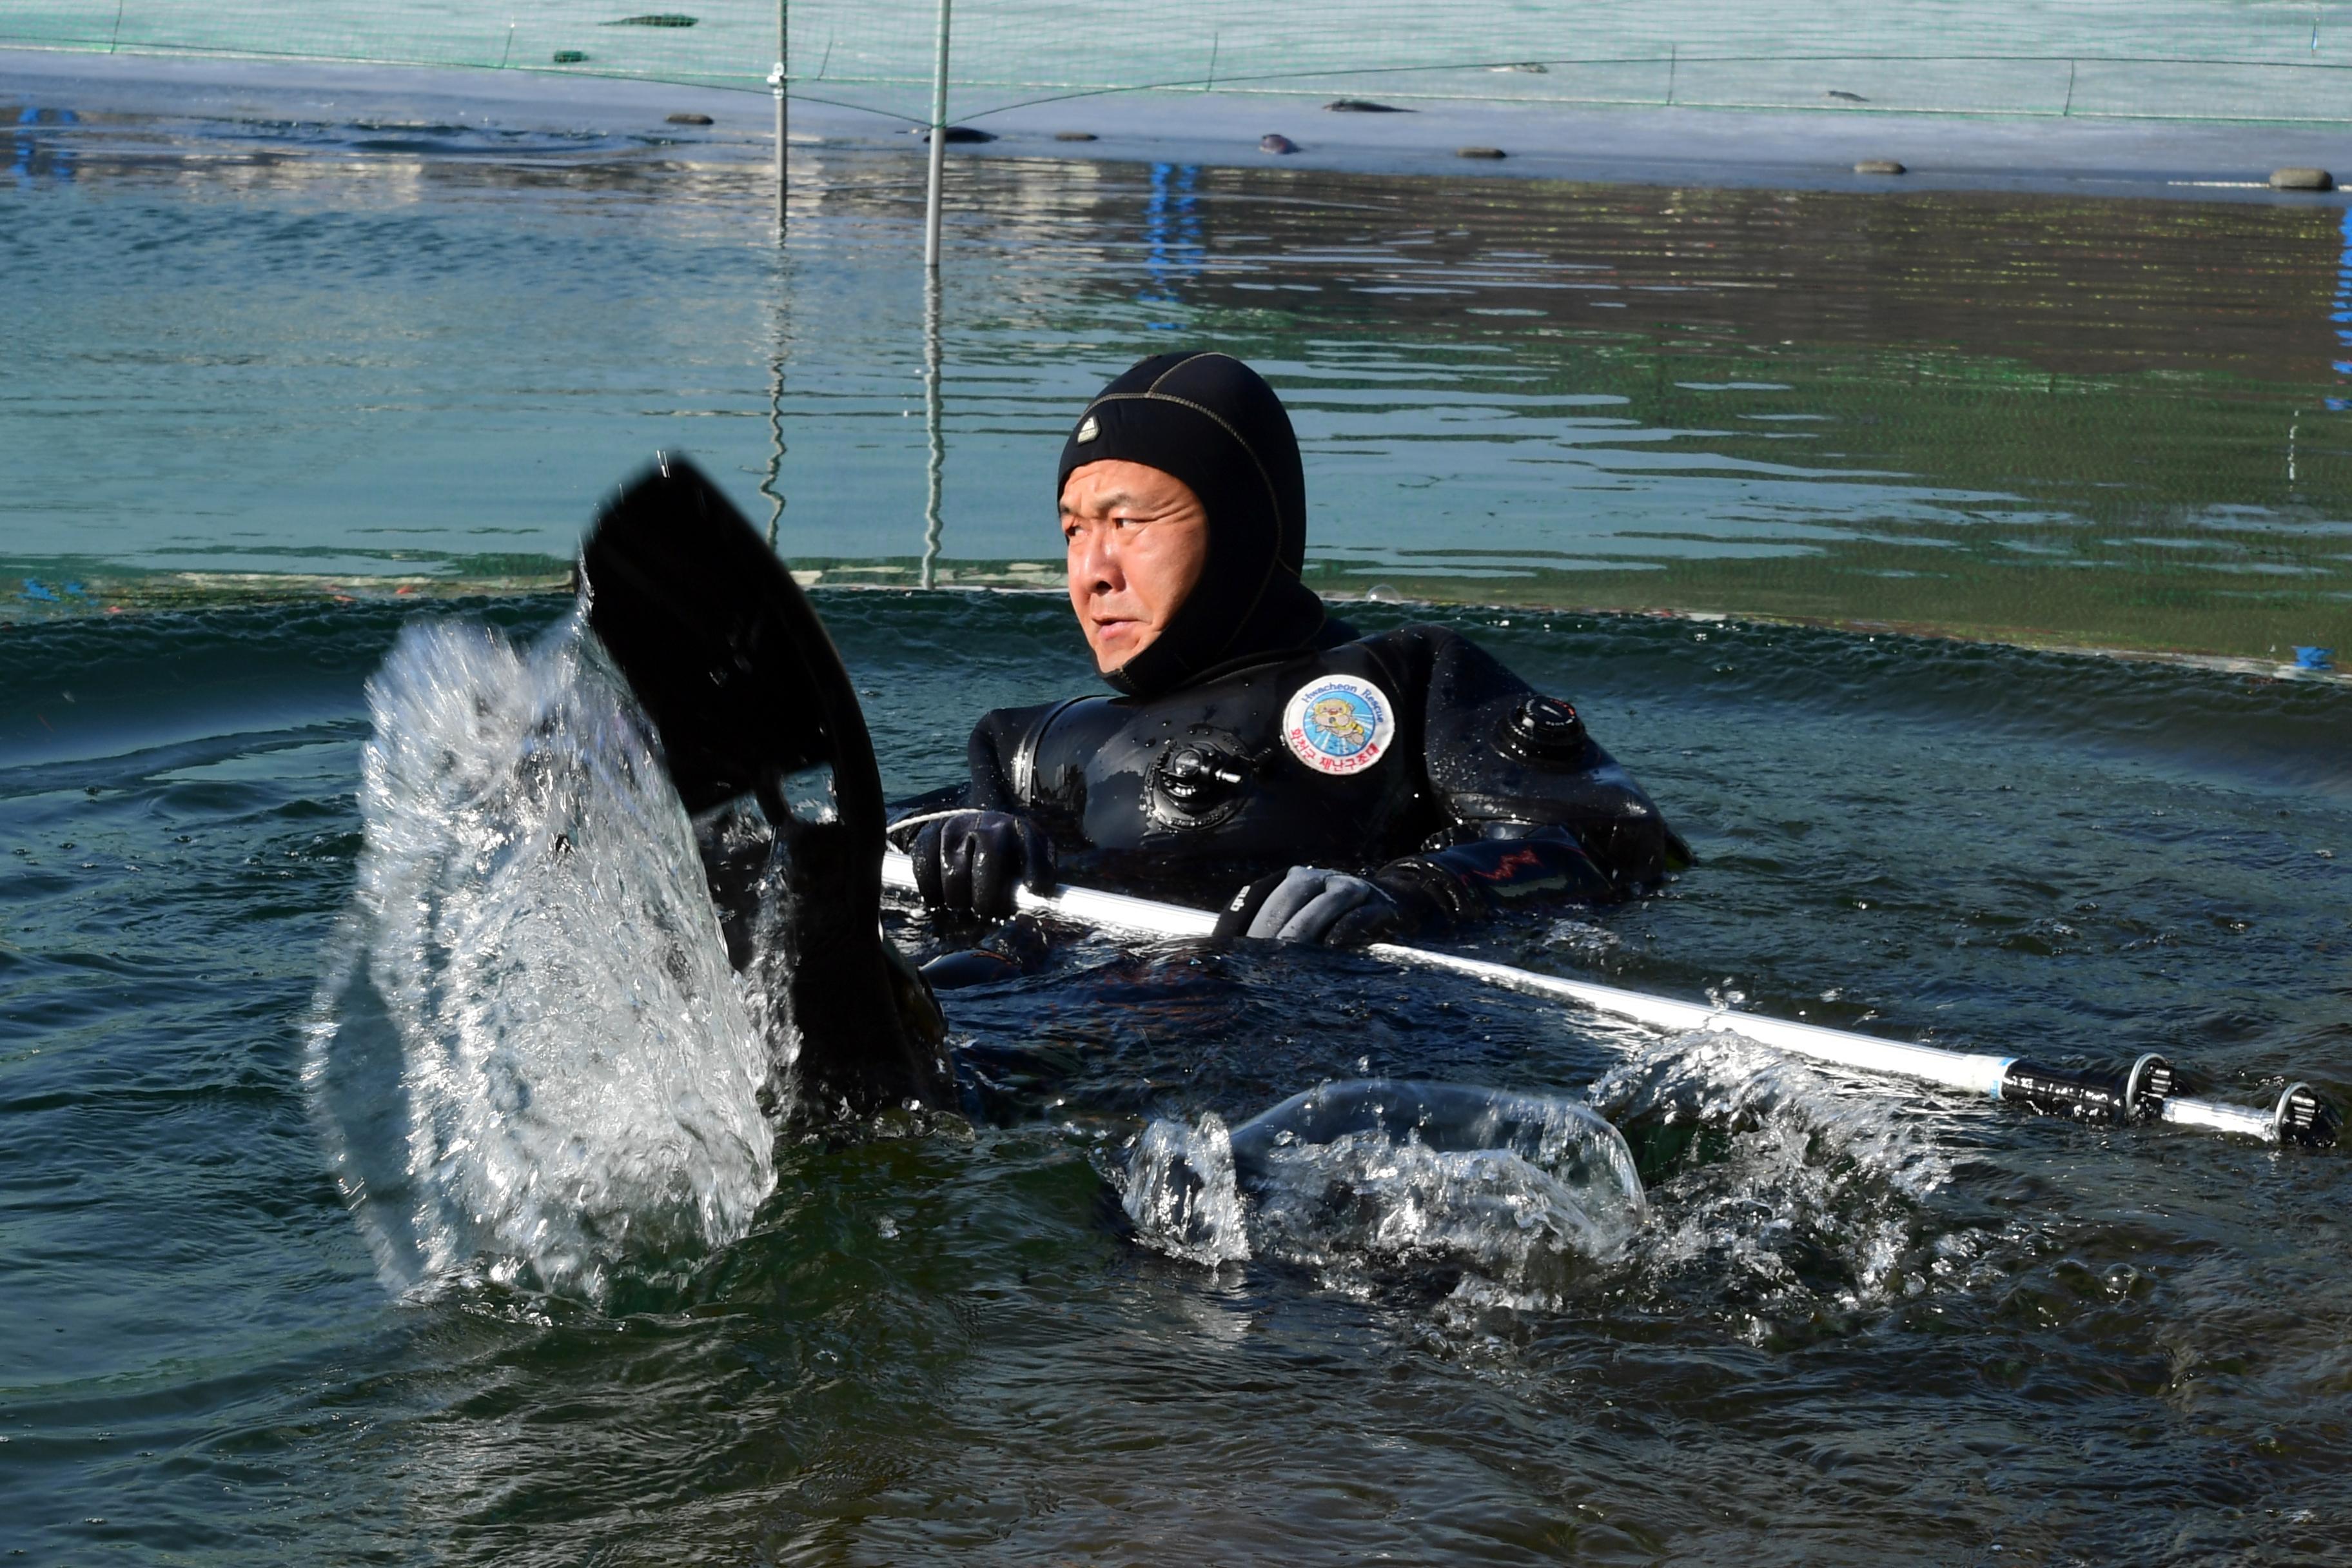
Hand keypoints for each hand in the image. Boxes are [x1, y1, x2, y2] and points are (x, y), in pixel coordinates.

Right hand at [909, 811, 1055, 921]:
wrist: (970, 825)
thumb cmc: (1006, 853)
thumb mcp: (1028, 857)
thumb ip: (1038, 875)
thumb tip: (1039, 896)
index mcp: (1021, 830)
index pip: (1033, 847)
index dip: (1036, 871)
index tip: (1034, 891)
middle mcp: (990, 823)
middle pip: (987, 860)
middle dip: (986, 898)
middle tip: (985, 912)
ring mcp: (957, 826)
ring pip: (954, 872)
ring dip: (958, 899)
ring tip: (962, 905)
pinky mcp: (930, 833)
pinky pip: (925, 868)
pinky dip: (931, 892)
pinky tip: (939, 899)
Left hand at [1225, 864, 1401, 946]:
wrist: (1394, 903)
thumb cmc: (1336, 921)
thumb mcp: (1304, 918)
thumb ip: (1273, 930)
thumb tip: (1232, 960)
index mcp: (1293, 879)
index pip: (1260, 894)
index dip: (1242, 920)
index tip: (1227, 950)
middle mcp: (1319, 877)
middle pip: (1289, 895)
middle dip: (1269, 927)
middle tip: (1255, 961)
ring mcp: (1350, 887)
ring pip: (1321, 903)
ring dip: (1302, 930)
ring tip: (1286, 959)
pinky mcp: (1379, 906)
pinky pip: (1357, 917)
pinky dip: (1343, 932)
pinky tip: (1330, 949)